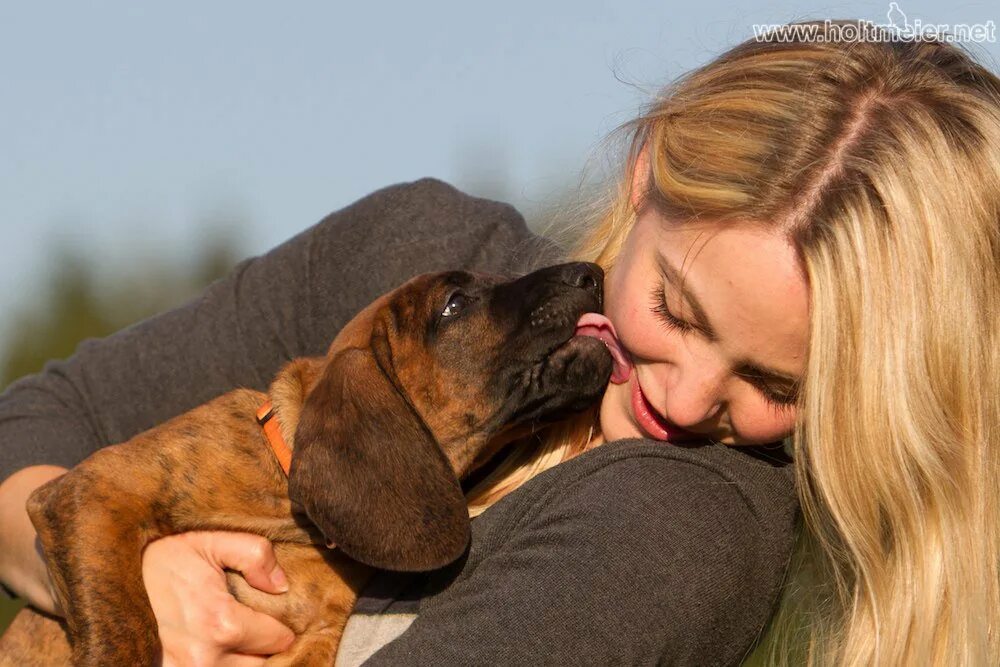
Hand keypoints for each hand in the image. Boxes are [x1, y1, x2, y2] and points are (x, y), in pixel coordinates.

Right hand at [142, 531, 295, 666]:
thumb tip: (281, 586)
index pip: (278, 640)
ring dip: (242, 658)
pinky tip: (218, 646)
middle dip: (262, 645)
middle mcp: (203, 658)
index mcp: (220, 623)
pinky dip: (220, 663)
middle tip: (255, 623)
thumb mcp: (212, 541)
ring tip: (234, 634)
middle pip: (260, 664)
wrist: (115, 576)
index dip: (282, 625)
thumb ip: (256, 555)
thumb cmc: (166, 556)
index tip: (275, 613)